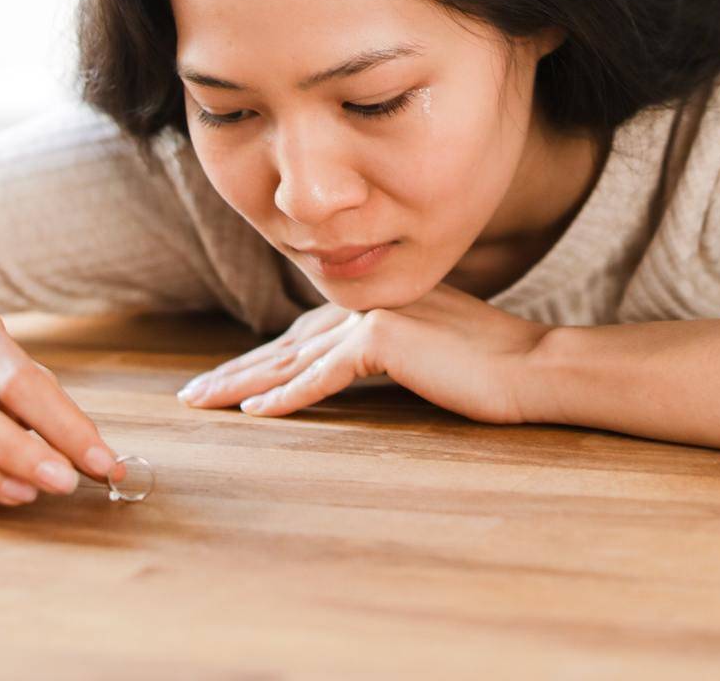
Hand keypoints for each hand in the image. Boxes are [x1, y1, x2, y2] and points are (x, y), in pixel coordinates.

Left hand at [176, 282, 551, 424]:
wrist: (529, 365)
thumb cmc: (486, 365)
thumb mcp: (426, 351)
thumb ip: (387, 347)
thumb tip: (350, 364)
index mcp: (372, 304)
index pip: (301, 336)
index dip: (259, 359)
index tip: (222, 382)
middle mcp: (364, 304)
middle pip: (284, 344)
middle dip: (234, 371)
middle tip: (191, 396)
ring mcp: (372, 317)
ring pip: (292, 358)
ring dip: (242, 384)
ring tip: (202, 403)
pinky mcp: (382, 340)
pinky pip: (322, 377)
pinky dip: (286, 396)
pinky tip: (255, 414)